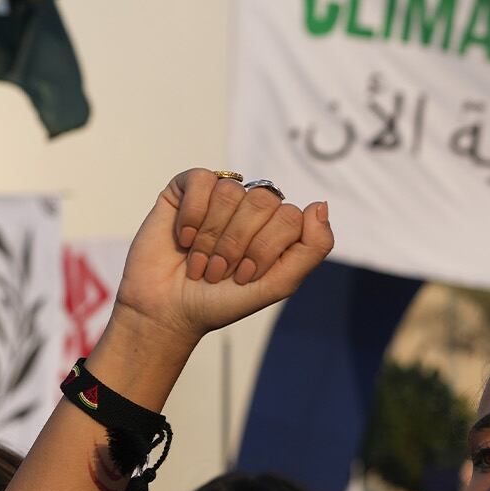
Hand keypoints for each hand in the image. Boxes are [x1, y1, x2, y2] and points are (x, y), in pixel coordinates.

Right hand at [111, 169, 333, 348]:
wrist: (169, 310)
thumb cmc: (223, 299)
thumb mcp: (279, 282)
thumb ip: (312, 248)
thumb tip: (320, 204)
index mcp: (278, 226)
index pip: (290, 217)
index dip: (265, 249)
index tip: (243, 276)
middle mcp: (252, 207)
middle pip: (263, 200)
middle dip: (238, 243)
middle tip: (219, 270)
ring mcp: (220, 195)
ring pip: (231, 192)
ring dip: (212, 236)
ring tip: (199, 260)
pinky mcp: (186, 189)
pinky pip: (202, 180)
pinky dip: (192, 215)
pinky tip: (184, 238)